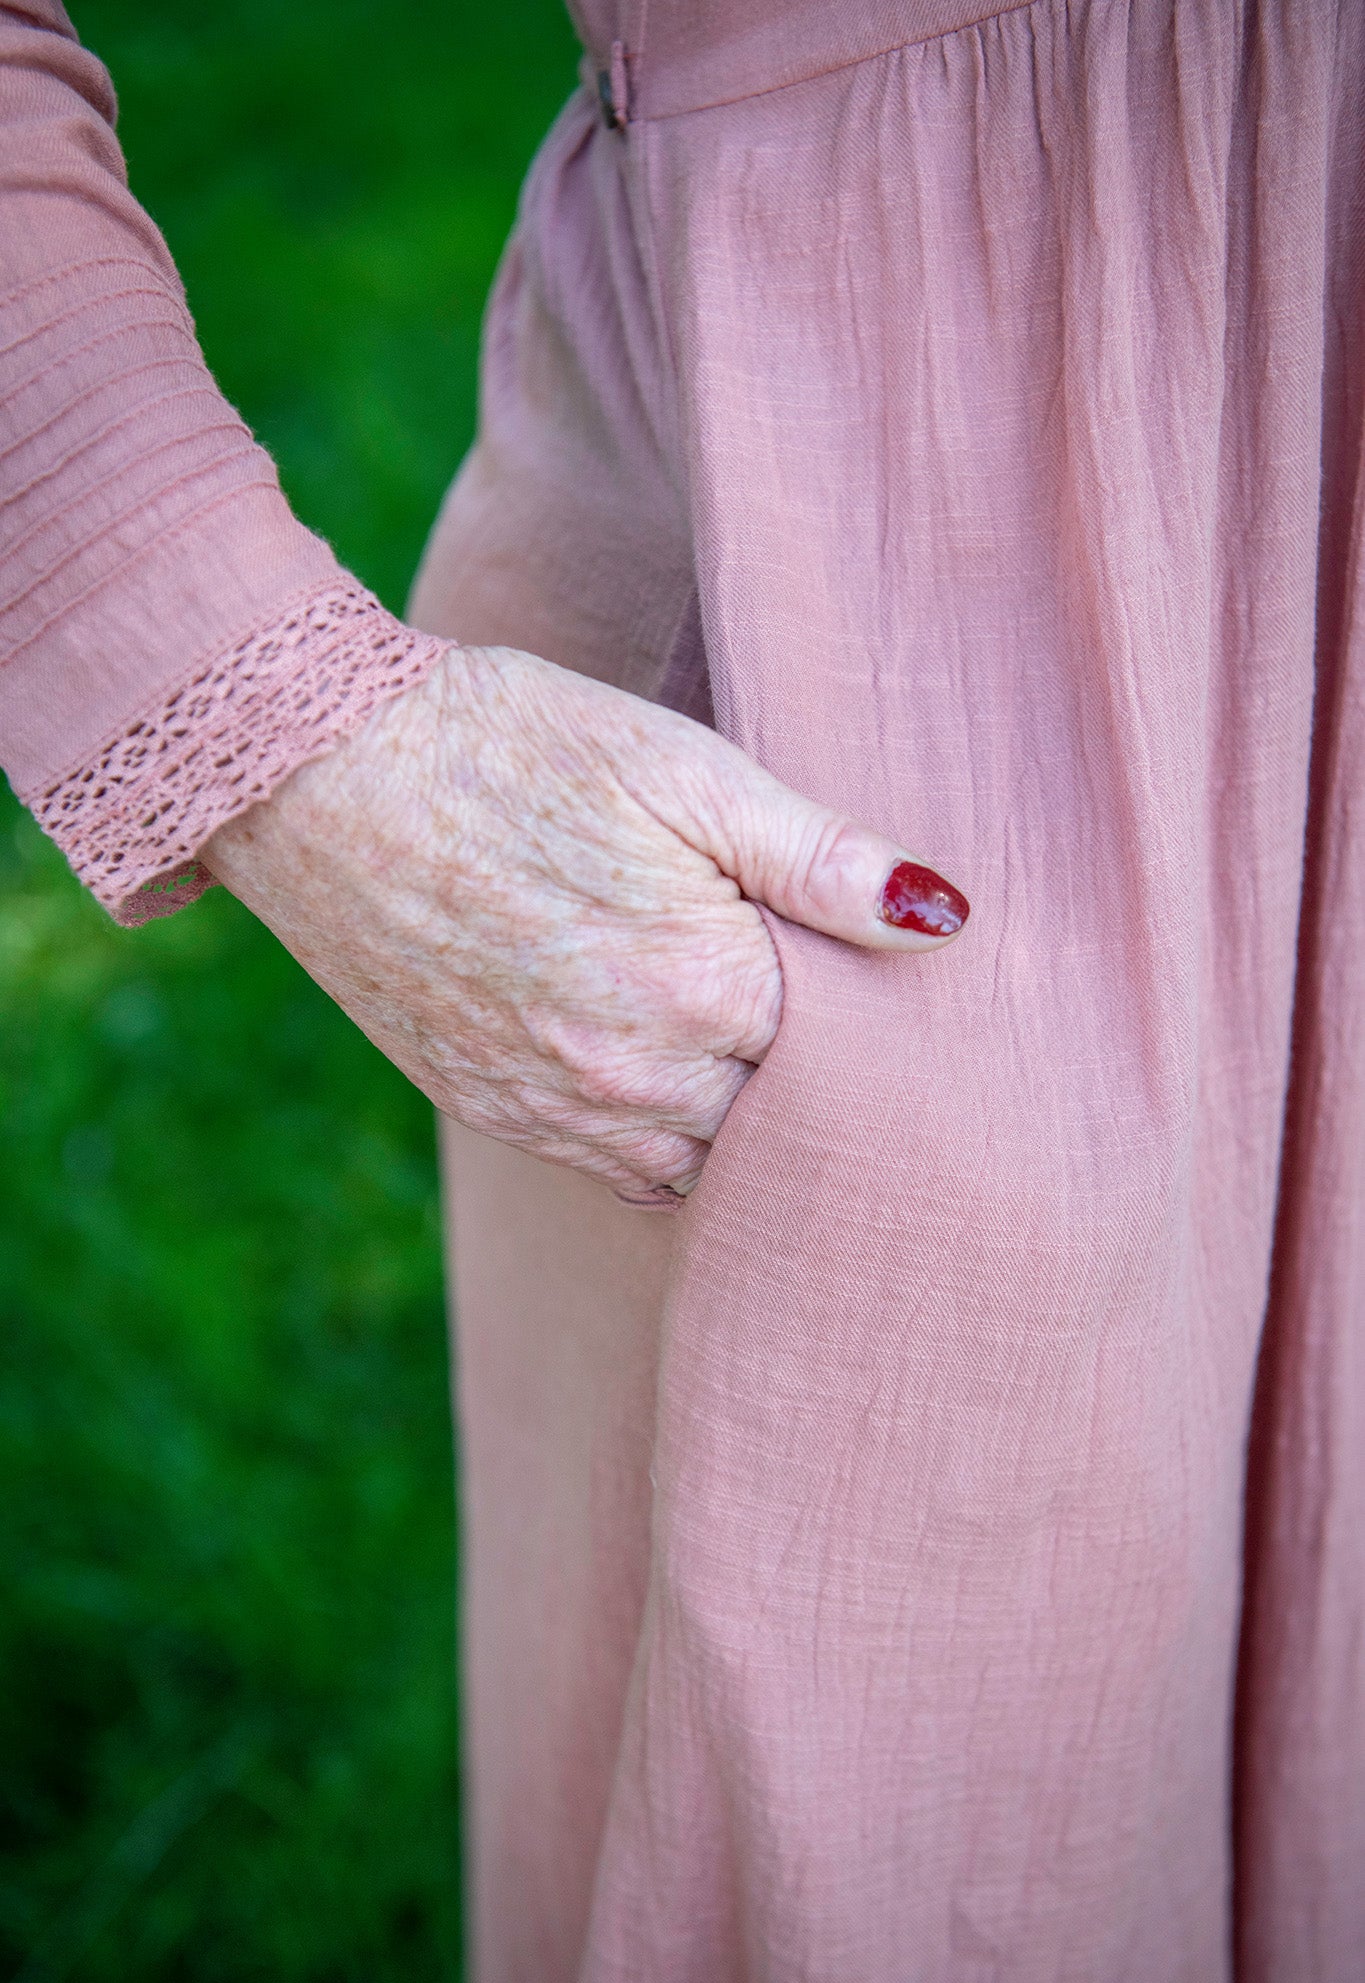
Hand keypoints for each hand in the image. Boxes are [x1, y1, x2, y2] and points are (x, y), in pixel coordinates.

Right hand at [205, 646, 967, 1200]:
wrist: (317, 773)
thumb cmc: (512, 745)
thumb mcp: (682, 767)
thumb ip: (821, 856)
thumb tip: (947, 921)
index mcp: (705, 986)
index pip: (854, 1057)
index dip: (880, 1017)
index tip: (885, 980)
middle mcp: (638, 1077)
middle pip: (788, 1124)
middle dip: (824, 1081)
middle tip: (839, 1015)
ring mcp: (559, 1109)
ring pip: (710, 1164)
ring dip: (747, 1121)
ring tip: (762, 1048)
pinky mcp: (497, 1113)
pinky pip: (627, 1175)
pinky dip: (670, 1144)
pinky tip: (678, 1078)